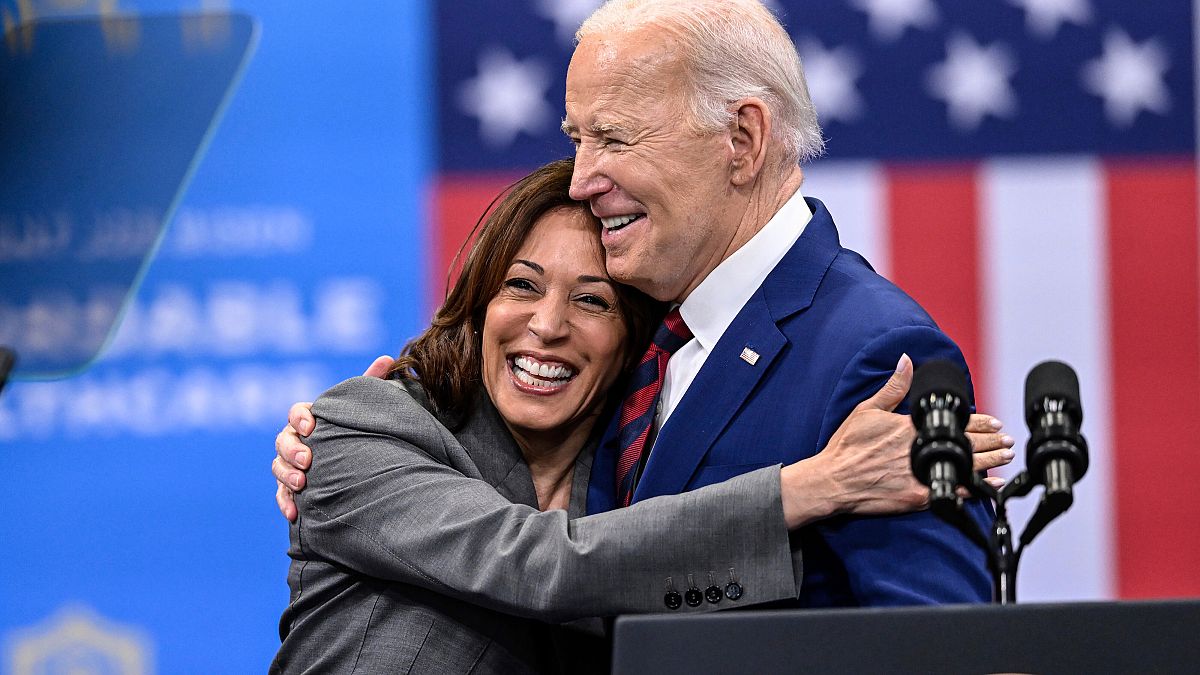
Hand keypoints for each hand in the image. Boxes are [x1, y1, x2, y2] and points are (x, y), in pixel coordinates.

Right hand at [273, 355, 395, 521]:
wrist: (358, 463)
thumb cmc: (358, 429)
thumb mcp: (365, 407)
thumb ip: (372, 383)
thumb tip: (388, 358)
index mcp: (311, 417)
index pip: (297, 412)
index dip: (301, 417)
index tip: (312, 426)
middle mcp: (296, 439)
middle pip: (283, 440)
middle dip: (292, 450)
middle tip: (308, 460)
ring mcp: (291, 464)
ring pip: (278, 467)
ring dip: (287, 475)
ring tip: (302, 484)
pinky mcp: (292, 488)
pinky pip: (281, 495)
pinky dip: (285, 502)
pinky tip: (294, 513)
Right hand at [778, 354, 1014, 527]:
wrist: (833, 480)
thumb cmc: (846, 446)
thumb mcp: (867, 410)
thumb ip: (893, 388)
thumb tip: (906, 361)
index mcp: (910, 428)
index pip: (954, 423)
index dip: (978, 422)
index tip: (994, 422)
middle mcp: (919, 451)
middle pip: (965, 445)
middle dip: (991, 442)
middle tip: (1008, 441)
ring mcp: (920, 475)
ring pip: (964, 468)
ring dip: (989, 462)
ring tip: (1005, 458)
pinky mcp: (917, 497)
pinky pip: (953, 493)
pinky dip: (974, 491)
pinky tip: (989, 488)